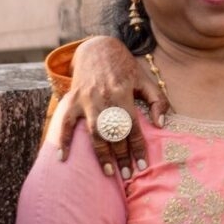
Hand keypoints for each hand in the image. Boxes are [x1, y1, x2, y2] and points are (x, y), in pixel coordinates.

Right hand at [56, 36, 169, 175]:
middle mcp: (104, 98)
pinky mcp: (72, 100)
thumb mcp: (145, 79)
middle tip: (128, 175)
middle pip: (115, 133)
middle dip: (122, 156)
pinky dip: (63, 140)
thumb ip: (157, 101)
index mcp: (124, 93)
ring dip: (101, 154)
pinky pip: (65, 123)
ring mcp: (86, 100)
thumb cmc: (124, 67)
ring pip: (94, 132)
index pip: (133, 127)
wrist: (97, 48)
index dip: (138, 148)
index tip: (143, 165)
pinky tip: (63, 158)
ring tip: (108, 172)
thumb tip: (160, 124)